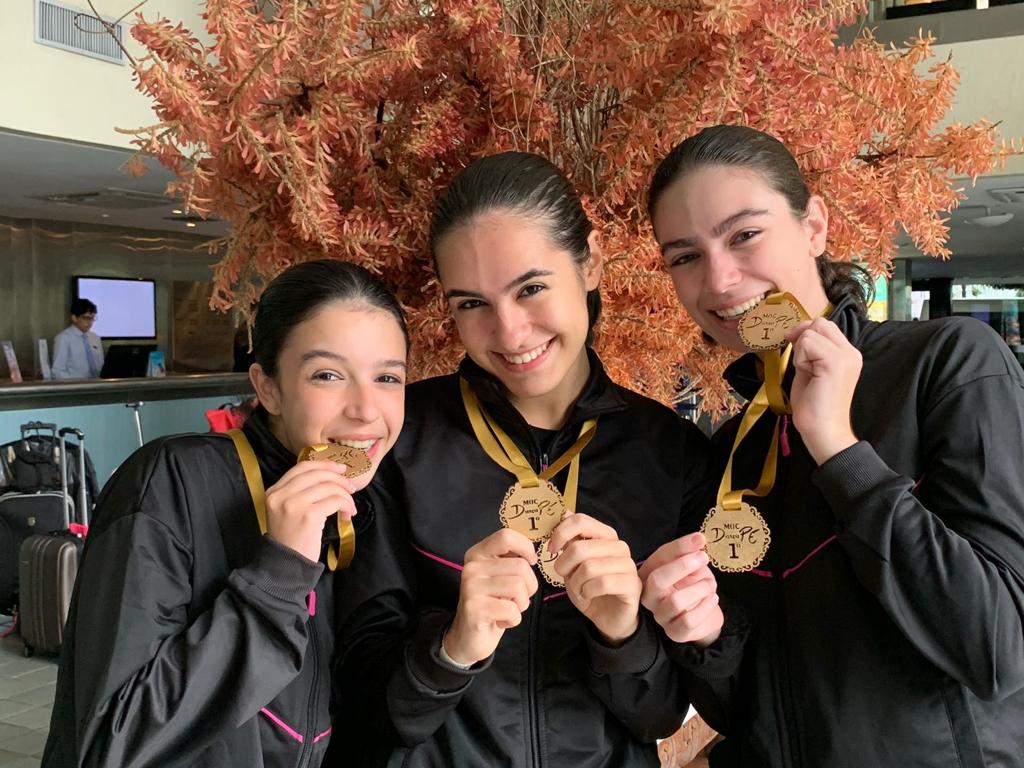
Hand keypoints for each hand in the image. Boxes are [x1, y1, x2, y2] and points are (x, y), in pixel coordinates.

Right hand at [264, 460, 356, 561]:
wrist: (286, 565)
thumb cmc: (291, 539)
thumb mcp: (287, 511)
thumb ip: (299, 492)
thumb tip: (330, 476)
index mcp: (274, 491)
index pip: (302, 467)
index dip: (324, 465)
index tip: (340, 469)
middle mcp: (281, 495)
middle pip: (317, 474)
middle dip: (339, 478)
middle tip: (351, 488)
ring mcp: (294, 504)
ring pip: (329, 487)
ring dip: (345, 496)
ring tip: (350, 507)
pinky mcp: (309, 516)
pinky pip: (335, 501)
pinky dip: (346, 505)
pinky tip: (347, 515)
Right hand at [444, 529, 538, 665]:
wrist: (468, 637)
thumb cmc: (491, 603)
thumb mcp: (499, 576)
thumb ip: (511, 560)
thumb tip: (532, 553)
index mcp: (478, 553)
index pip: (506, 536)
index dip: (526, 548)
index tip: (530, 562)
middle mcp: (472, 567)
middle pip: (520, 566)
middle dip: (529, 587)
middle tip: (517, 599)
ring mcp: (471, 587)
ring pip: (519, 587)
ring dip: (521, 604)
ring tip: (508, 609)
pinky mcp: (474, 608)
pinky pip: (512, 610)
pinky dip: (513, 619)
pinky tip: (500, 621)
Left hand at [548, 514, 641, 645]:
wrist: (608, 617)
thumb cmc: (590, 588)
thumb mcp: (573, 564)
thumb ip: (570, 541)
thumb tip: (563, 513)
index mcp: (605, 535)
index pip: (580, 521)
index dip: (560, 533)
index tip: (551, 549)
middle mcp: (619, 546)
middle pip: (580, 548)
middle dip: (564, 565)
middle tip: (564, 576)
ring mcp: (628, 565)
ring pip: (589, 567)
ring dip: (575, 583)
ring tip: (577, 589)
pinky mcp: (632, 584)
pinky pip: (602, 583)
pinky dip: (587, 592)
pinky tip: (588, 595)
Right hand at [639, 533, 722, 646]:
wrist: (704, 612)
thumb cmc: (692, 583)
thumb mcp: (690, 564)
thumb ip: (689, 552)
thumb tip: (698, 539)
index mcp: (648, 575)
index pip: (658, 558)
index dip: (679, 547)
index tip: (699, 539)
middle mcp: (648, 596)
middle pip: (657, 580)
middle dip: (682, 566)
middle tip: (703, 558)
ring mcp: (660, 616)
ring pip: (676, 601)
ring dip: (699, 588)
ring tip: (709, 584)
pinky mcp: (674, 632)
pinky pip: (689, 620)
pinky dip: (705, 606)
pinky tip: (712, 598)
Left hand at [787, 317, 861, 464]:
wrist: (823, 431)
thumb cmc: (814, 406)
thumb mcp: (811, 370)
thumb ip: (810, 351)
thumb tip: (798, 332)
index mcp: (848, 354)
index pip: (825, 325)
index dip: (806, 332)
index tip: (796, 350)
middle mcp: (851, 352)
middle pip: (820, 323)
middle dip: (802, 338)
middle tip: (801, 363)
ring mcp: (845, 356)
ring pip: (811, 332)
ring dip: (801, 352)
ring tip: (808, 373)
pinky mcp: (834, 363)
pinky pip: (807, 344)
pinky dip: (800, 359)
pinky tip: (808, 376)